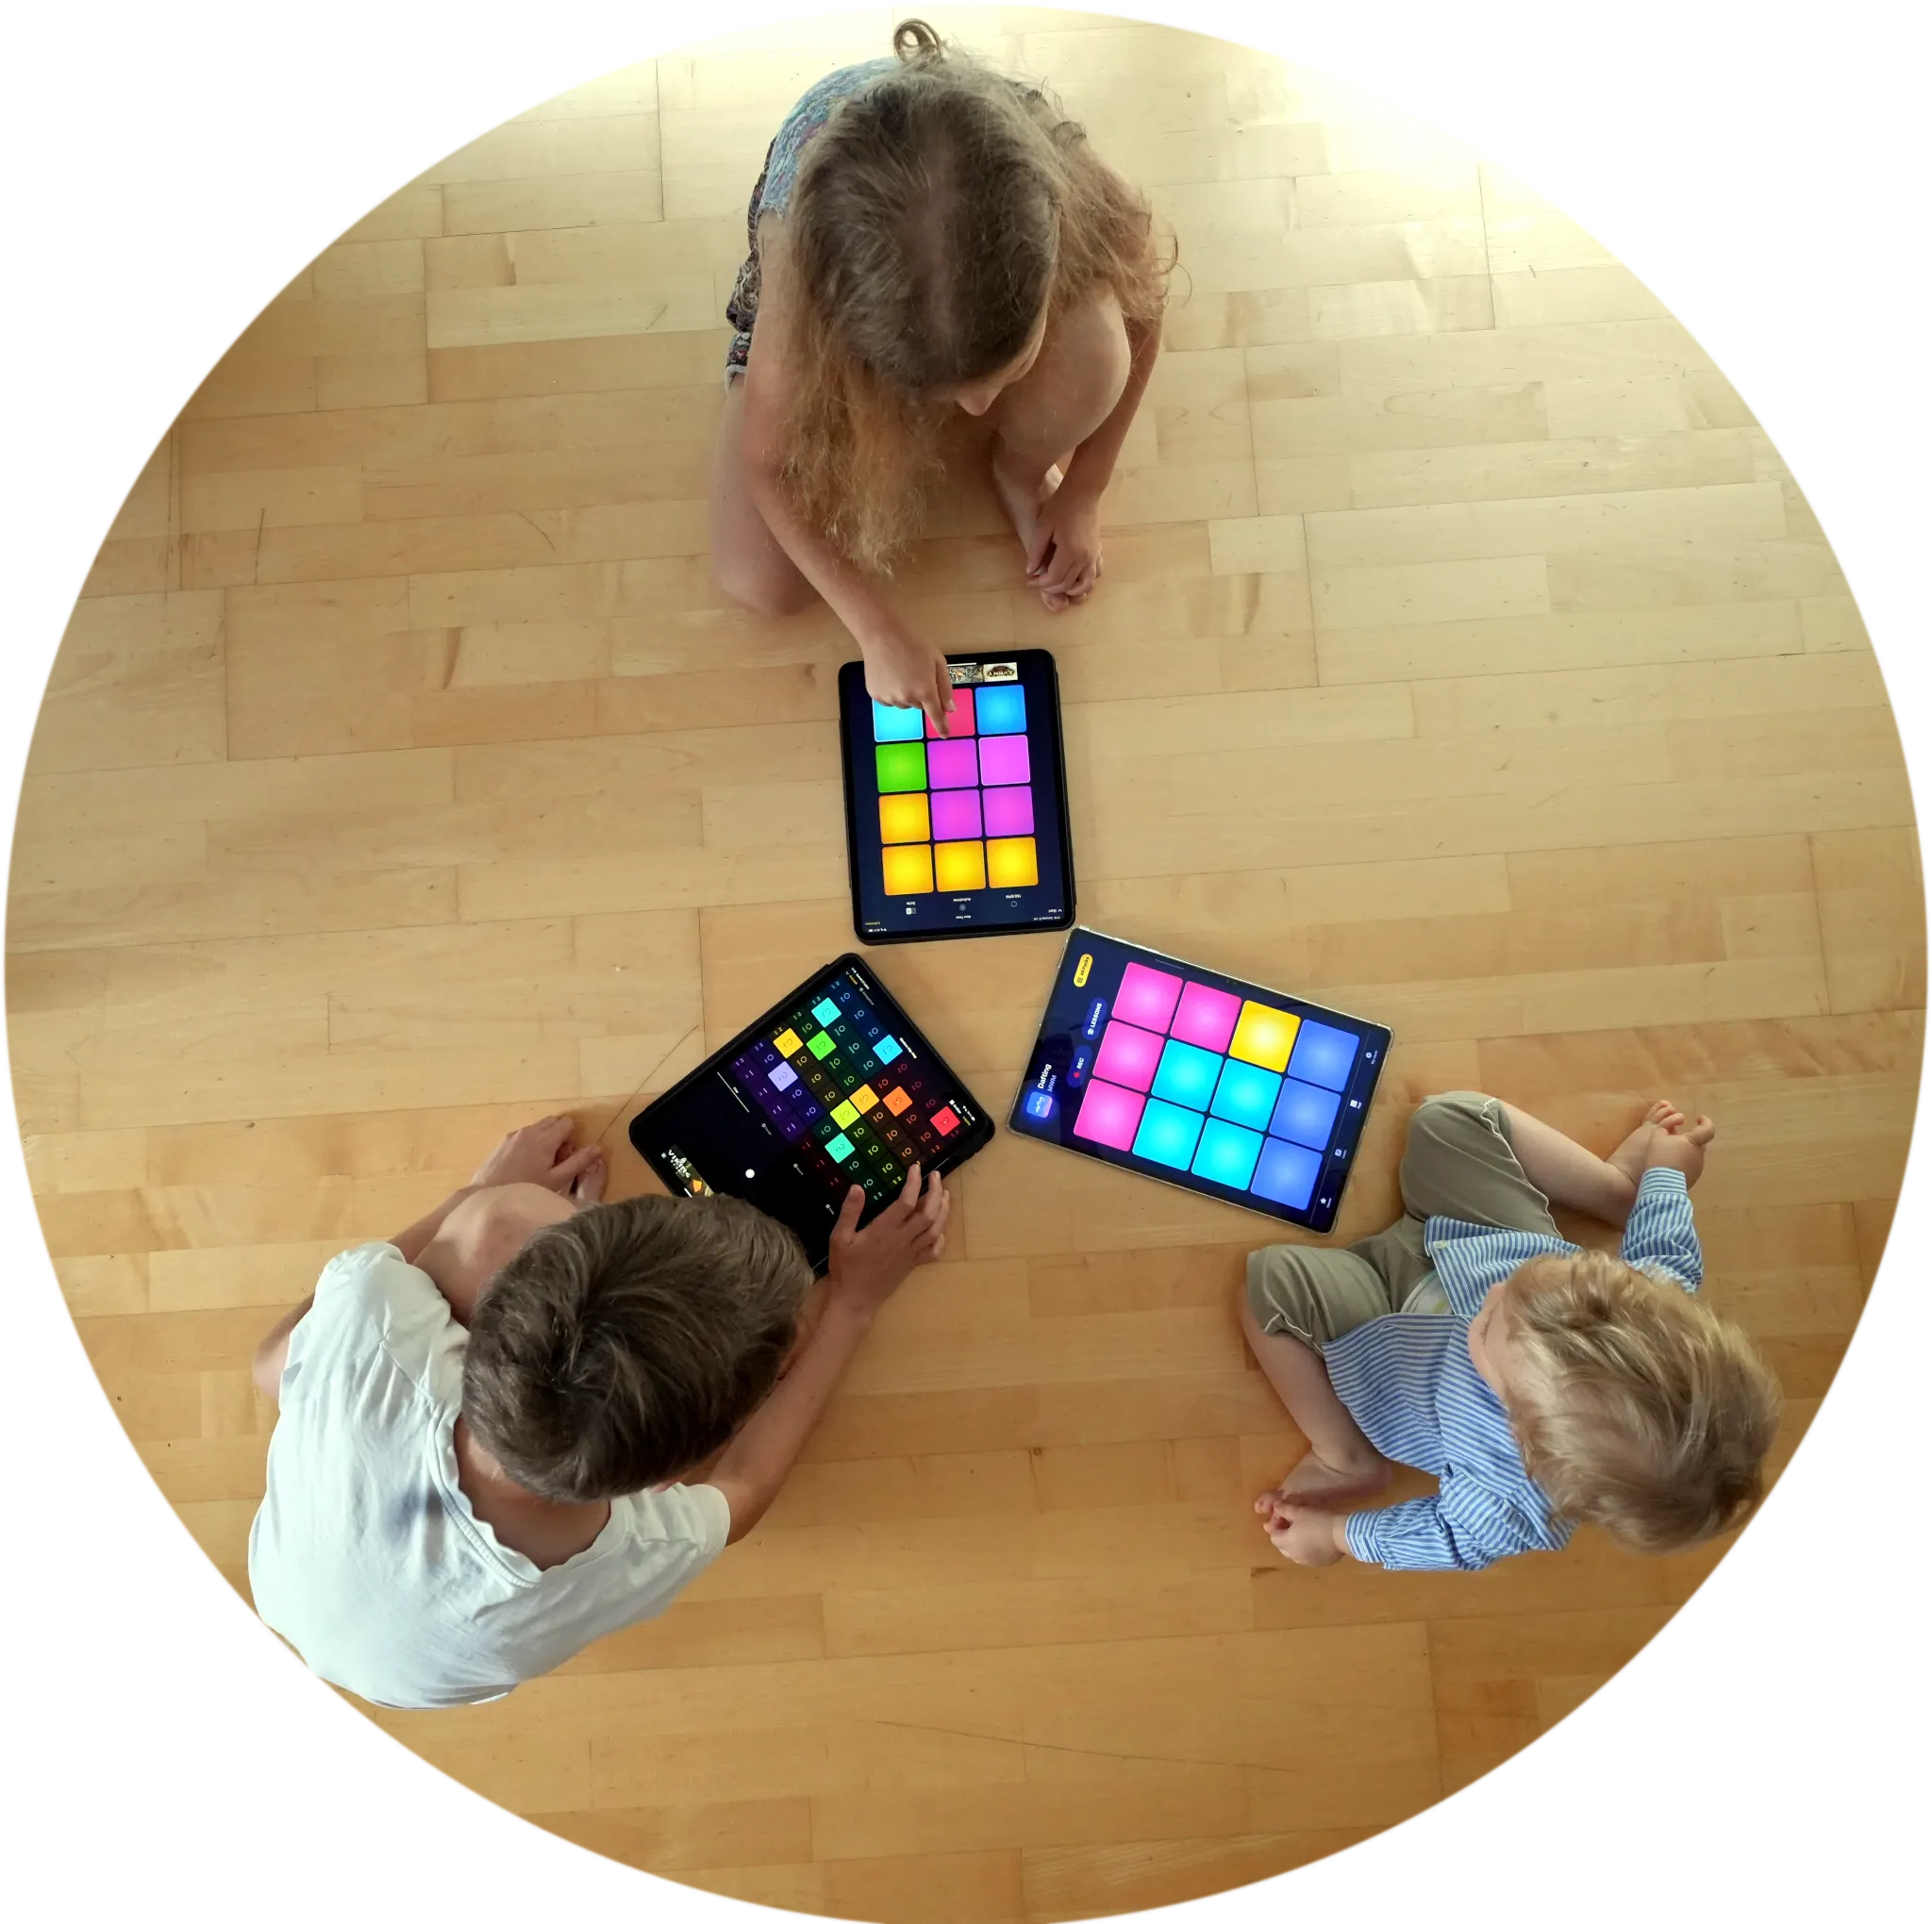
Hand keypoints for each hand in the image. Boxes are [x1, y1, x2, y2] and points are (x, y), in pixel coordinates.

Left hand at [470, 1115, 604, 1199]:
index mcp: (545, 1138)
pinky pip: (523, 1136)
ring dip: (544, 1140)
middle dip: (558, 1137)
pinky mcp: (503, 1142)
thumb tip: (597, 1148)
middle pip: (552, 1122)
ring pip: (537, 1129)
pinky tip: (523, 1166)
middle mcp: (530, 1130)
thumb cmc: (526, 1189)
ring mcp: (514, 1135)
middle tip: (554, 1162)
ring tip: (538, 1167)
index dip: (571, 1139)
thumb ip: (578, 1162)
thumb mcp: (556, 1181)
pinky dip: (529, 1144)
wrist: (487, 1195)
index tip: (565, 1158)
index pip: (567, 1123)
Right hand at [824, 1164, 948, 1318]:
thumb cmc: (846, 1268)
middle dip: (935, 1191)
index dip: (914, 1183)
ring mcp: (910, 1253)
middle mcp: (902, 1240)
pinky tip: (941, 1228)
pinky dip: (941, 1238)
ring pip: (935, 1229)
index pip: (906, 1202)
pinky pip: (934, 1251)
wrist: (855, 1300)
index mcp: (884, 1230)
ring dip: (943, 1210)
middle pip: (928, 1212)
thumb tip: (857, 1187)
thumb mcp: (840, 1238)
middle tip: (936, 1175)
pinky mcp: (913, 1264)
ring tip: (945, 1193)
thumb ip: (850, 1212)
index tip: (916, 1168)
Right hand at [864, 617, 953, 733]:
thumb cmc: (914, 644)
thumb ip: (945, 687)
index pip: (936, 715)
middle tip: (917, 673)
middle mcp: (907, 698)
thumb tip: (950, 709)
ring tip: (901, 671)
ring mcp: (890, 698)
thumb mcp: (937, 661)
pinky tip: (890, 675)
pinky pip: (890, 701)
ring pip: (905, 703)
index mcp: (926, 690)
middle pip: (920, 705)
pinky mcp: (877, 696)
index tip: (945, 735)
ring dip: (907, 693)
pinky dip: (892, 692)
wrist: (882, 634)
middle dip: (922, 694)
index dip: (942, 726)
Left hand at [1025, 479, 1102, 608]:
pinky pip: (1093, 576)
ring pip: (1084, 585)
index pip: (1054, 578)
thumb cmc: (1060, 507)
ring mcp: (1094, 557)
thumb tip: (1030, 572)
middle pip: (1067, 584)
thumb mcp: (1042, 527)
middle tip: (1037, 582)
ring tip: (1055, 585)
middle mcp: (1085, 558)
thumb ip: (1036, 552)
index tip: (1028, 581)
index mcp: (1070, 551)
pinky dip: (1083, 583)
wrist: (1083, 493)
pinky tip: (1071, 578)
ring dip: (1069, 590)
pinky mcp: (1097, 553)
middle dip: (1050, 588)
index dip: (1039, 583)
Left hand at [1264, 1502, 1344, 1566]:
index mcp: (1287, 1543)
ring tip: (1303, 1532)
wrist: (1342, 1534)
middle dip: (1283, 1536)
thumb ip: (1284, 1509)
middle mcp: (1295, 1556)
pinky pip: (1308, 1557)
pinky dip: (1307, 1550)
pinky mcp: (1320, 1564)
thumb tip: (1275, 1507)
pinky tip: (1315, 1541)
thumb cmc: (1318, 1520)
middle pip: (1282, 1547)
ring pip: (1295, 1554)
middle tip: (1291, 1524)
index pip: (1273, 1537)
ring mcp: (1308, 1562)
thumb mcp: (1298, 1511)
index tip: (1282, 1517)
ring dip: (1294, 1544)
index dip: (1275, 1526)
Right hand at [1645, 1113, 1715, 1186]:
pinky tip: (1671, 1166)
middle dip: (1691, 1139)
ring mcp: (1698, 1166)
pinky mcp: (1695, 1177)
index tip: (1698, 1118)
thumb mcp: (1657, 1136)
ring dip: (1686, 1151)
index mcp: (1693, 1141)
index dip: (1705, 1121)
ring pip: (1695, 1154)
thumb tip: (1671, 1128)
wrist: (1662, 1184)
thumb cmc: (1660, 1157)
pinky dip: (1684, 1163)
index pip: (1708, 1128)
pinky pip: (1691, 1166)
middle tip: (1678, 1139)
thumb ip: (1665, 1127)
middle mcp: (1699, 1153)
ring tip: (1671, 1155)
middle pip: (1700, 1142)